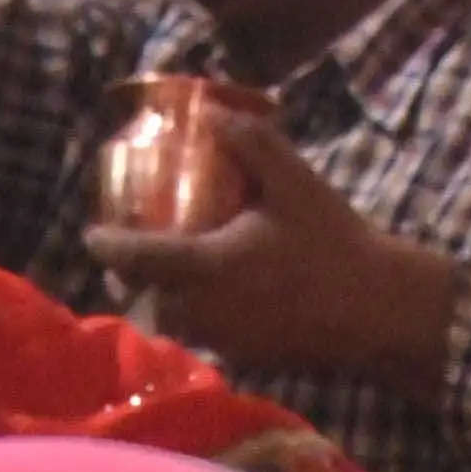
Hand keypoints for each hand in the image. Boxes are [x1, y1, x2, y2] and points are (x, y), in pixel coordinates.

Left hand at [93, 113, 459, 384]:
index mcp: (206, 268)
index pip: (137, 260)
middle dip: (126, 280)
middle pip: (143, 301)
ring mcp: (223, 341)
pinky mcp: (244, 358)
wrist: (378, 311)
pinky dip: (188, 319)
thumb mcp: (295, 181)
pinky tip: (205, 298)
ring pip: (169, 325)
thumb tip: (213, 112)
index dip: (108, 247)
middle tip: (122, 257)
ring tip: (159, 276)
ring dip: (156, 302)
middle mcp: (204, 311)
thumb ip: (250, 143)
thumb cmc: (335, 243)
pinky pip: (200, 339)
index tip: (92, 235)